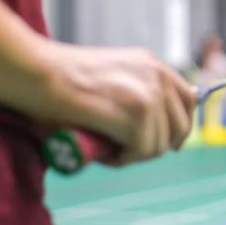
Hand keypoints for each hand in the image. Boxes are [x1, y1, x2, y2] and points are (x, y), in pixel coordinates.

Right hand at [46, 43, 197, 165]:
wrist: (37, 73)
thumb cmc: (62, 80)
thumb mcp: (111, 76)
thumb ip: (134, 88)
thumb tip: (155, 120)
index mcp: (153, 64)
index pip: (187, 98)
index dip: (178, 126)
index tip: (165, 143)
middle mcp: (157, 76)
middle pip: (180, 125)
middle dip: (157, 145)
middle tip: (127, 151)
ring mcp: (149, 94)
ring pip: (159, 143)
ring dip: (135, 155)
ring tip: (108, 151)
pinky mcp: (136, 113)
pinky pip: (142, 150)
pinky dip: (124, 160)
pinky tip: (106, 155)